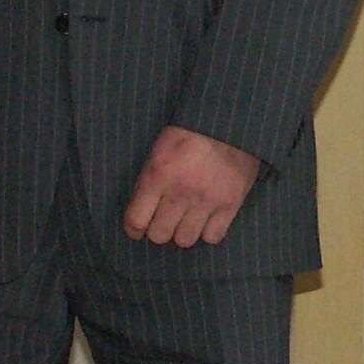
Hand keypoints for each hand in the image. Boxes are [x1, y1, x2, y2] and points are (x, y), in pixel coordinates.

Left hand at [124, 125, 264, 246]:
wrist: (229, 123)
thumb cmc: (189, 134)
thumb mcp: (158, 150)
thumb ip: (147, 181)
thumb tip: (141, 212)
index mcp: (158, 175)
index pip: (136, 220)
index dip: (134, 229)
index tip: (138, 229)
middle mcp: (181, 192)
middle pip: (159, 235)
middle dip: (159, 230)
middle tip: (164, 221)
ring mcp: (207, 200)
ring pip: (185, 240)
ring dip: (183, 232)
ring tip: (187, 220)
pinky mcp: (230, 204)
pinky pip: (212, 237)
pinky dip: (208, 232)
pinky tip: (207, 219)